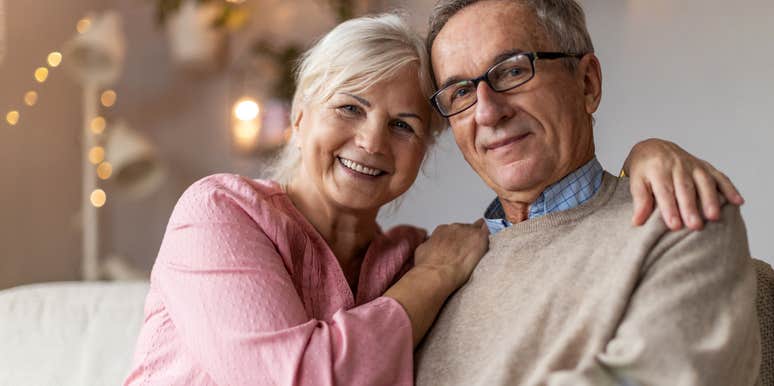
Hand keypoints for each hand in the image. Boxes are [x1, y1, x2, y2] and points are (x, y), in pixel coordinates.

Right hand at [414, 219, 489, 289]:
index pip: (454, 230)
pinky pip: (490, 229)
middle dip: (469, 238)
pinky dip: (492, 233)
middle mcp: (455, 228)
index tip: (461, 247)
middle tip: (470, 252)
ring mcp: (468, 231)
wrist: (436, 273)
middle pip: (467, 229)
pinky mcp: (480, 238)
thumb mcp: (422, 251)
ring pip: (479, 228)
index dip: (459, 239)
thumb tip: (431, 247)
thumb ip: (430, 245)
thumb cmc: (428, 266)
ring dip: (480, 238)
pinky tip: (494, 238)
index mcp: (441, 230)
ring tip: (482, 250)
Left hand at [623, 138, 743, 230]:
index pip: (665, 191)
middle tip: (695, 226)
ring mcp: (693, 165)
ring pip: (704, 182)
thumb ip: (640, 200)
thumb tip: (637, 221)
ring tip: (714, 216)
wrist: (654, 147)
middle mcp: (677, 166)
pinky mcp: (705, 166)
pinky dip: (729, 188)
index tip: (675, 226)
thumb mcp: (636, 181)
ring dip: (710, 199)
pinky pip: (720, 176)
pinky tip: (737, 202)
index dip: (670, 209)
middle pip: (685, 189)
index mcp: (658, 169)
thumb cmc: (644, 169)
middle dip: (691, 207)